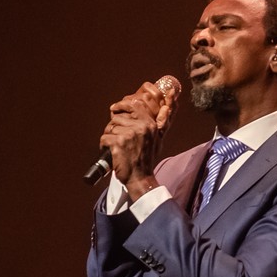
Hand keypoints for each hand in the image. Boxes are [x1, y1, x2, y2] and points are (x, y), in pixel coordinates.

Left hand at [99, 81, 176, 195]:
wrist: (140, 178)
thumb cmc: (147, 159)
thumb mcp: (159, 137)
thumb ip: (163, 119)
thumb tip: (171, 98)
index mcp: (150, 124)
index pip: (133, 105)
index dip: (121, 106)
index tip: (114, 109)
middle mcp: (142, 127)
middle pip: (118, 118)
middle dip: (115, 128)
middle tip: (120, 140)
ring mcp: (130, 135)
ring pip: (110, 128)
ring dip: (110, 138)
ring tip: (117, 147)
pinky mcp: (119, 143)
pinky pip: (105, 138)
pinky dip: (104, 146)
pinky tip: (112, 152)